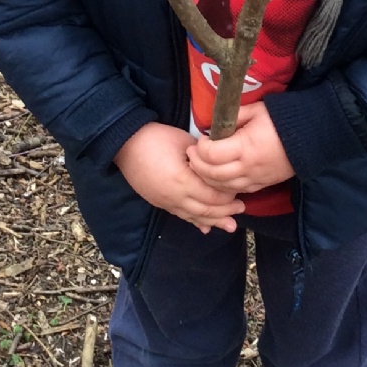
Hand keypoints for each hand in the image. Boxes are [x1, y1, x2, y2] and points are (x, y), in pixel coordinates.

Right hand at [115, 123, 241, 232]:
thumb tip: (218, 169)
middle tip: (241, 210)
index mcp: (182, 181)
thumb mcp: (185, 143)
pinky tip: (205, 228)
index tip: (239, 191)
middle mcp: (174, 197)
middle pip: (205, 210)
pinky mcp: (159, 202)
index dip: (227, 196)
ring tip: (230, 226)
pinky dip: (194, 222)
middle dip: (225, 211)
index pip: (212, 196)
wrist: (125, 143)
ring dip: (213, 221)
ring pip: (194, 217)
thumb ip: (203, 160)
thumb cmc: (157, 138)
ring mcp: (165, 202)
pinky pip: (180, 215)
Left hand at [188, 103, 293, 195]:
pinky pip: (236, 191)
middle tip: (192, 154)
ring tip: (201, 166)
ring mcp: (254, 179)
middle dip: (197, 165)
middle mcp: (248, 167)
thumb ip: (232, 117)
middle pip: (212, 174)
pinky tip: (217, 177)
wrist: (310, 137)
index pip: (211, 154)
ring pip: (222, 187)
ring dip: (207, 179)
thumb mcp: (256, 110)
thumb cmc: (281, 119)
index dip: (200, 148)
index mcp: (245, 147)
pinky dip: (222, 187)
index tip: (200, 139)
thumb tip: (213, 124)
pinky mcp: (261, 185)